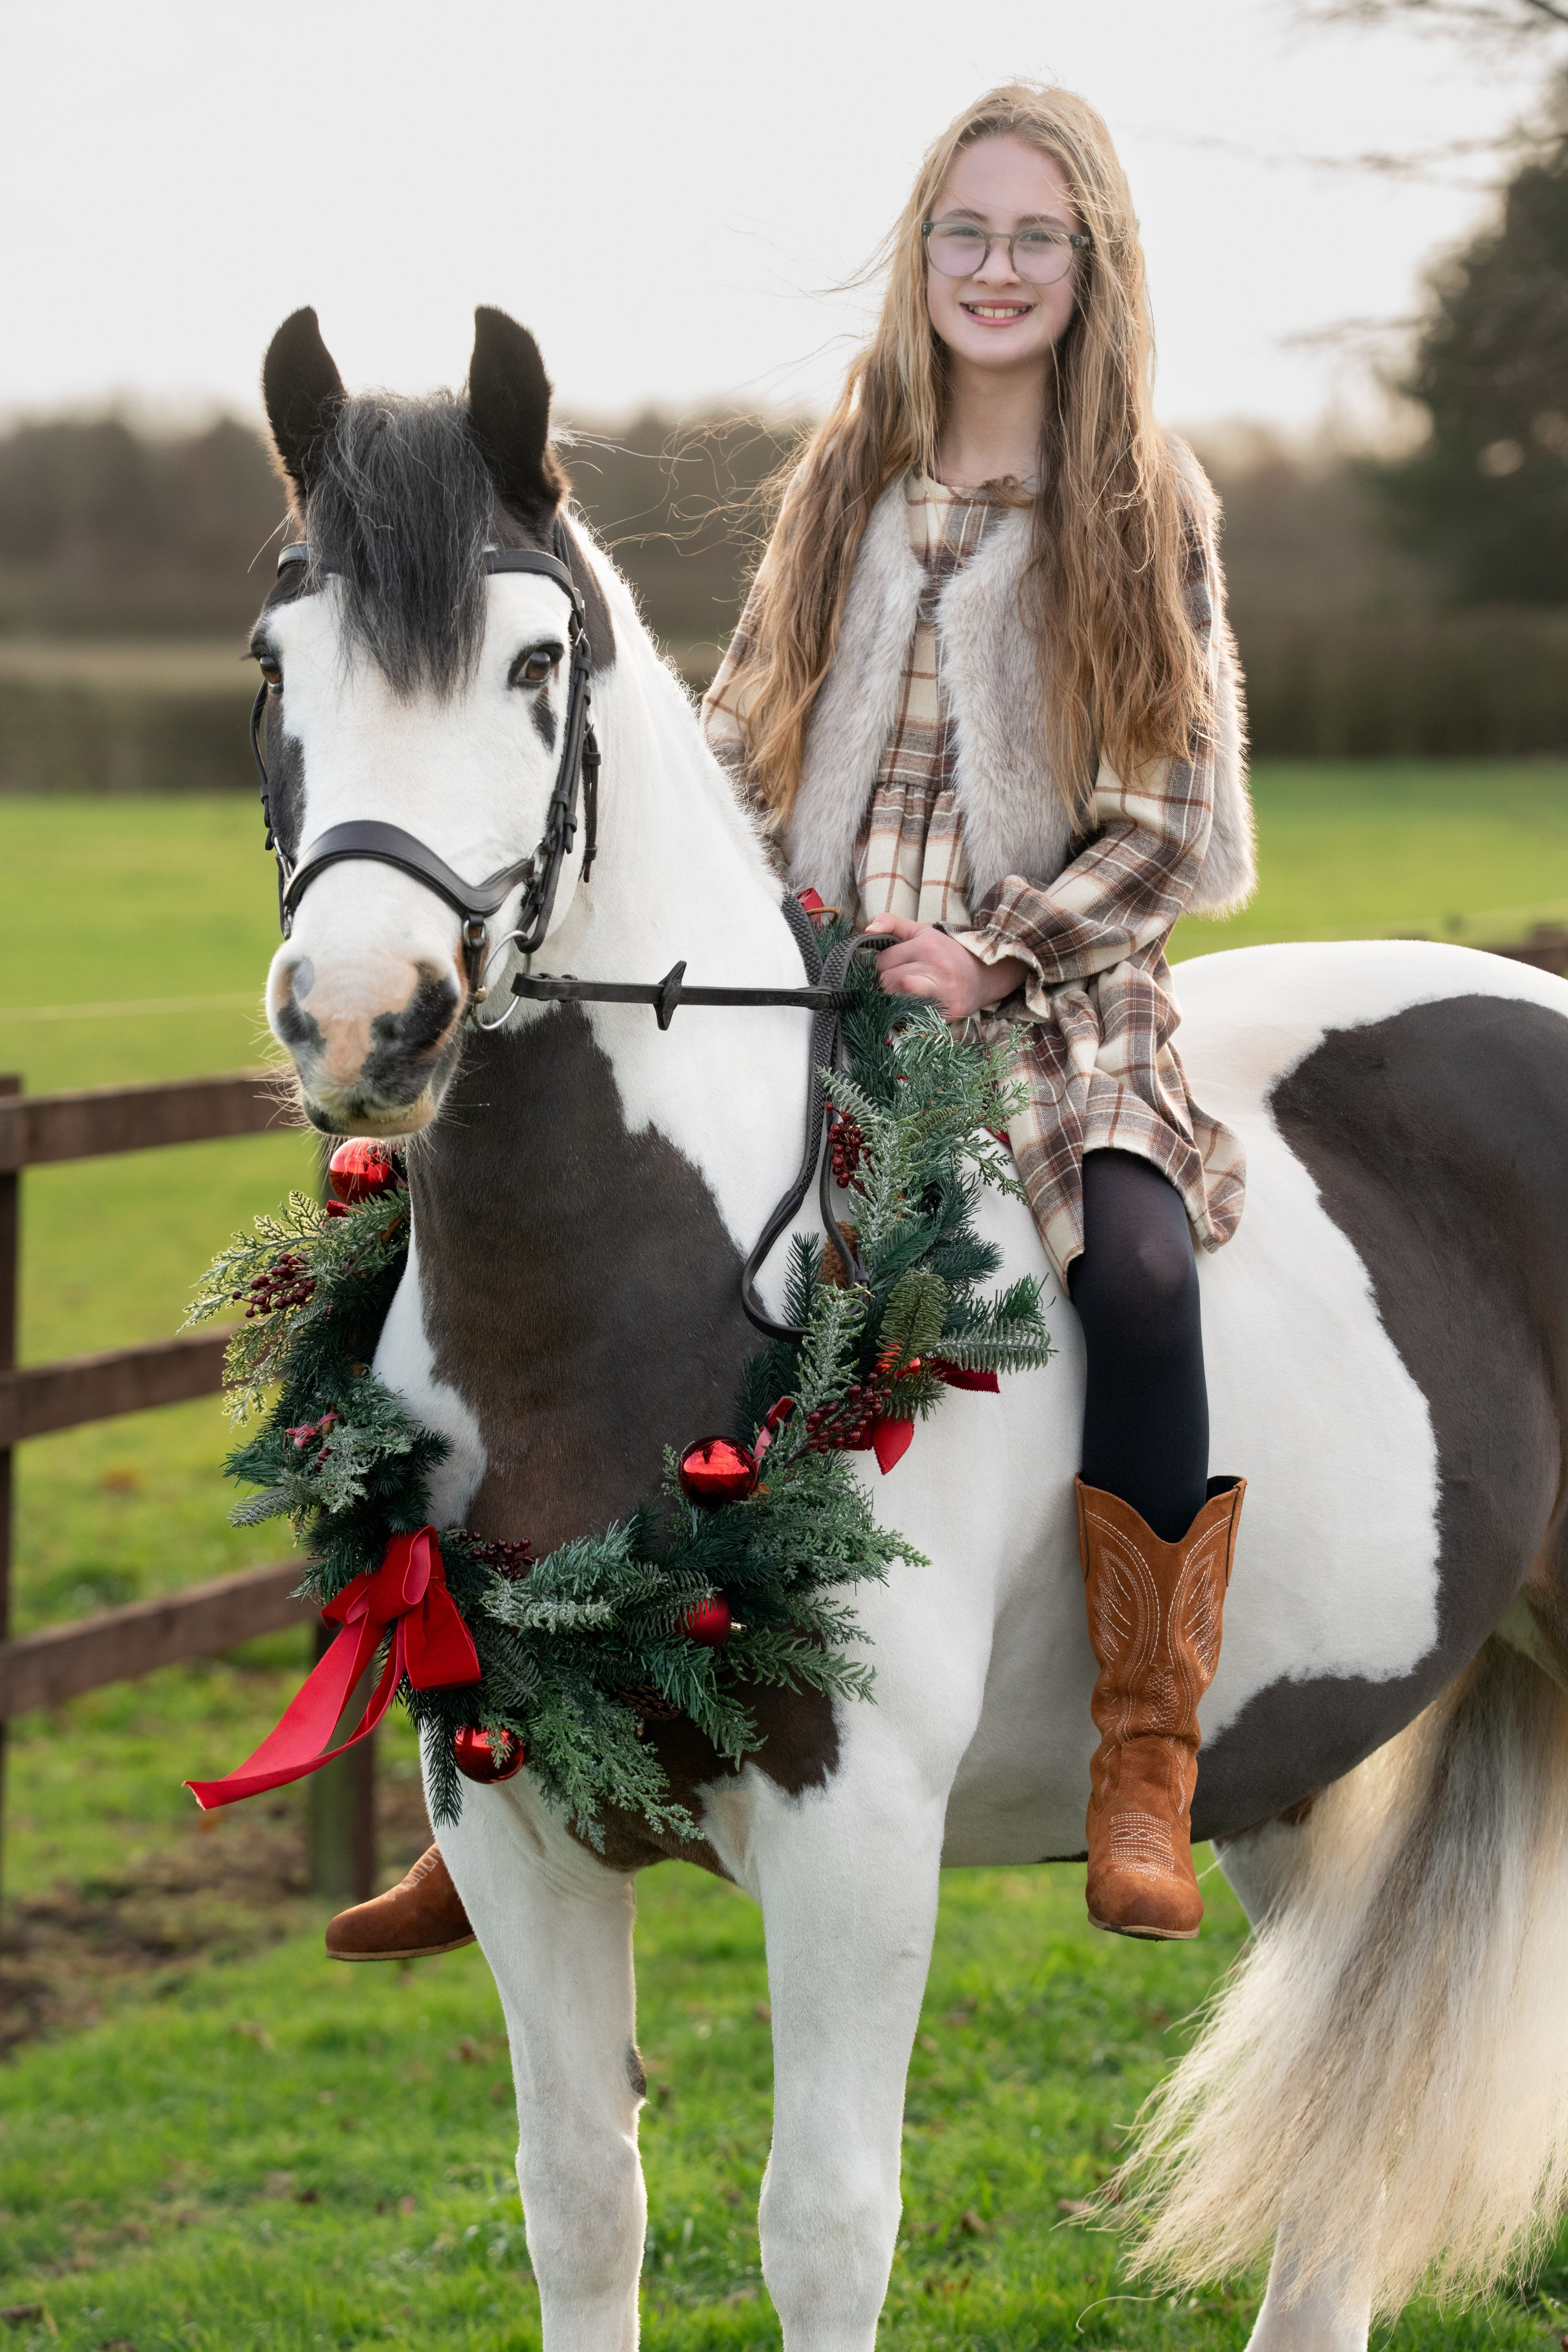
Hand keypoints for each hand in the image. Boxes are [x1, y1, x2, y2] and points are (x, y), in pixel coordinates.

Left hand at [864, 915, 1030, 1023]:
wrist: (982, 975)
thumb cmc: (945, 954)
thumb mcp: (922, 932)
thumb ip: (892, 923)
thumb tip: (867, 928)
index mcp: (926, 947)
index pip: (883, 960)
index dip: (874, 967)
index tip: (876, 970)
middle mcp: (935, 969)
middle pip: (888, 982)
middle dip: (879, 986)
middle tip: (882, 986)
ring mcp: (942, 993)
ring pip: (899, 1001)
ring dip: (889, 1003)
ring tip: (893, 998)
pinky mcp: (948, 1014)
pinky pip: (915, 1019)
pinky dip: (905, 1018)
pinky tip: (907, 1011)